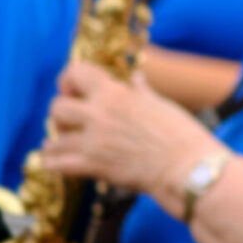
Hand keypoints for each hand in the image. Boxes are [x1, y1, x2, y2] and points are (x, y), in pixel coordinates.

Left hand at [42, 62, 219, 207]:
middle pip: (57, 107)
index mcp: (116, 94)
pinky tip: (62, 165)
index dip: (69, 80)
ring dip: (56, 144)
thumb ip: (141, 92)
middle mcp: (99, 114)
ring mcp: (94, 141)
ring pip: (53, 140)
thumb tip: (136, 80)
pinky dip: (56, 165)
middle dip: (61, 115)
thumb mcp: (162, 105)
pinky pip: (57, 165)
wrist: (189, 169)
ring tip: (62, 148)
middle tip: (70, 124)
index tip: (74, 90)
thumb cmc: (183, 136)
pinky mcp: (93, 166)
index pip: (76, 73)